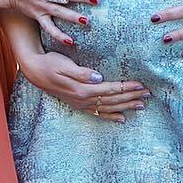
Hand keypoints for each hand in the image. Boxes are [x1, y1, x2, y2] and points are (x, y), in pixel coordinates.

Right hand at [19, 51, 149, 122]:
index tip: (141, 85)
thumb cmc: (50, 64)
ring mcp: (81, 104)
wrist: (35, 72)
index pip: (110, 89)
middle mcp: (83, 99)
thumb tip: (99, 78)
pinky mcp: (78, 105)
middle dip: (131, 97)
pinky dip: (111, 117)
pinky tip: (121, 119)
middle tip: (148, 94)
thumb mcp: (64, 65)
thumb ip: (82, 73)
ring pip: (108, 108)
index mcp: (83, 89)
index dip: (126, 87)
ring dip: (125, 107)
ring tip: (141, 105)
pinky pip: (98, 114)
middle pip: (113, 100)